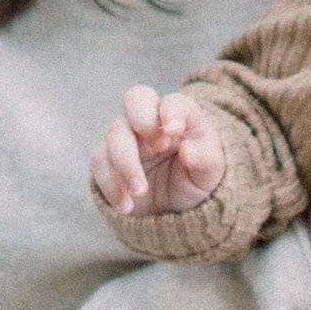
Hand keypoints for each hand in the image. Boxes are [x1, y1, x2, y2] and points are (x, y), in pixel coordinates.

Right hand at [92, 85, 225, 216]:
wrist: (175, 210)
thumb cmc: (195, 179)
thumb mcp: (211, 172)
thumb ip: (206, 157)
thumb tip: (186, 149)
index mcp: (178, 115)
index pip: (171, 101)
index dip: (171, 112)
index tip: (174, 132)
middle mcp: (149, 120)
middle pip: (135, 99)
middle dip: (142, 120)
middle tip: (158, 148)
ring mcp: (125, 138)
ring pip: (114, 133)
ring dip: (124, 163)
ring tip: (140, 192)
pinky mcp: (107, 160)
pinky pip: (99, 163)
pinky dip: (110, 185)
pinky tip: (126, 206)